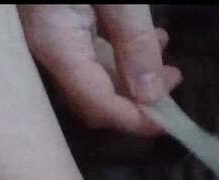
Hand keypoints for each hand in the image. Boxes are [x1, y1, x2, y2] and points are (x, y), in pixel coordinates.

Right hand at [19, 4, 181, 135]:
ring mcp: (45, 36)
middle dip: (137, 101)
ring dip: (132, 76)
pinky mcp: (53, 21)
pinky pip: (85, 51)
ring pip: (91, 76)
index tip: (172, 119)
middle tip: (174, 84)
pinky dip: (118, 54)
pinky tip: (147, 37)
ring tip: (167, 61)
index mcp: (55, 44)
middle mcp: (45, 49)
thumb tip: (151, 95)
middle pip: (93, 99)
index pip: (98, 107)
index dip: (136, 120)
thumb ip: (134, 42)